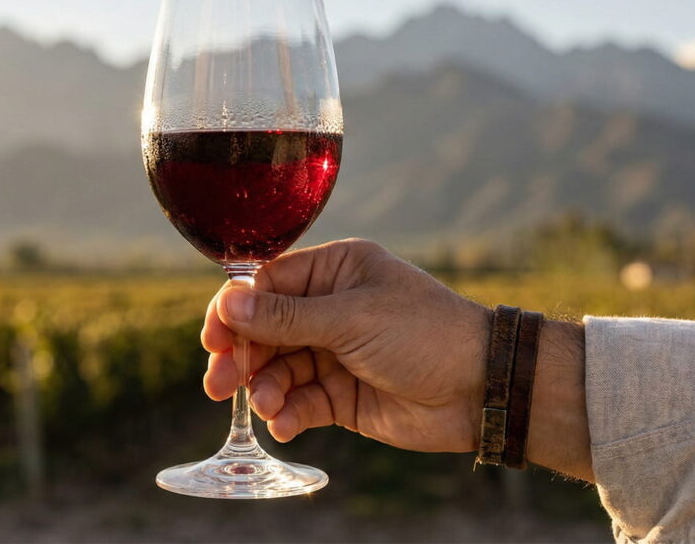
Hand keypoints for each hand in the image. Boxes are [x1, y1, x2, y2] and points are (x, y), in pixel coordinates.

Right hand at [201, 239, 491, 452]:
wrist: (481, 389)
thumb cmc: (424, 333)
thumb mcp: (351, 318)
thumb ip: (285, 317)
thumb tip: (227, 303)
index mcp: (335, 271)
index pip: (267, 284)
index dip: (235, 310)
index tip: (213, 338)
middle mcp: (330, 309)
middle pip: (265, 330)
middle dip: (242, 357)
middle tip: (219, 383)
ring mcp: (335, 353)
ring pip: (278, 370)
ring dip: (264, 388)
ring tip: (266, 405)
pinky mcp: (341, 395)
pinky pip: (300, 402)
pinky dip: (288, 413)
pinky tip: (285, 423)